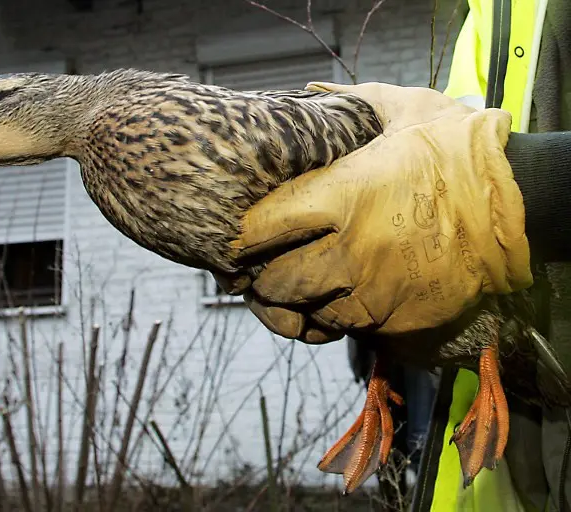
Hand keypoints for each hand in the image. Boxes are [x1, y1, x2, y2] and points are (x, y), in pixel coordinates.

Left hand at [230, 82, 532, 342]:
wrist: (519, 203)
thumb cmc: (456, 151)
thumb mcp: (403, 110)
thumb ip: (351, 103)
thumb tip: (312, 93)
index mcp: (343, 195)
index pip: (261, 227)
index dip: (244, 235)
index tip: (242, 237)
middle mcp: (352, 248)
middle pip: (276, 281)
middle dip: (265, 277)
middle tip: (266, 269)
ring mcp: (376, 289)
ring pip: (309, 313)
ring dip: (300, 302)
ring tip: (305, 286)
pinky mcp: (399, 317)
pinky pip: (349, 329)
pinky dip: (339, 318)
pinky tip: (344, 298)